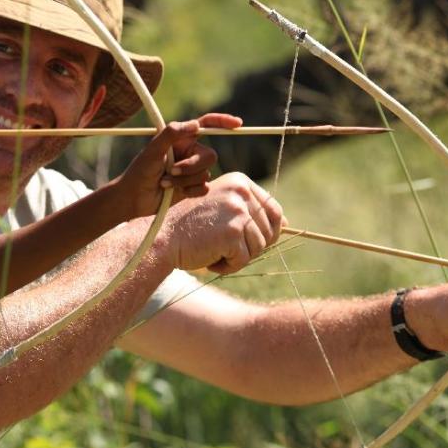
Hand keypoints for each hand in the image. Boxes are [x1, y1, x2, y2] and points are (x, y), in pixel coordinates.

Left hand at [112, 113, 241, 218]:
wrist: (134, 198)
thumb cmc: (139, 171)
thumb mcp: (152, 149)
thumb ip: (172, 134)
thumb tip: (196, 125)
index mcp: (182, 138)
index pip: (206, 125)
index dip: (223, 122)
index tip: (237, 124)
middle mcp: (189, 152)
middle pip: (210, 155)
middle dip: (193, 165)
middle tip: (173, 169)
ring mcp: (191, 170)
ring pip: (206, 173)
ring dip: (185, 180)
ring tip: (165, 181)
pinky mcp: (192, 187)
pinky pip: (204, 188)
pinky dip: (189, 190)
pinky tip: (173, 192)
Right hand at [162, 172, 285, 273]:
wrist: (160, 237)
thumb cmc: (188, 227)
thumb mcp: (221, 210)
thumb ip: (251, 212)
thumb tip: (287, 223)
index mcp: (239, 182)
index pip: (274, 209)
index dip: (267, 231)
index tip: (245, 240)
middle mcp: (241, 192)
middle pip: (270, 230)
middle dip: (250, 246)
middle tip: (223, 247)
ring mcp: (238, 211)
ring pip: (258, 247)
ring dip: (238, 257)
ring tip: (213, 251)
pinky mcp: (233, 232)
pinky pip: (244, 259)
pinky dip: (228, 266)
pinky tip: (209, 259)